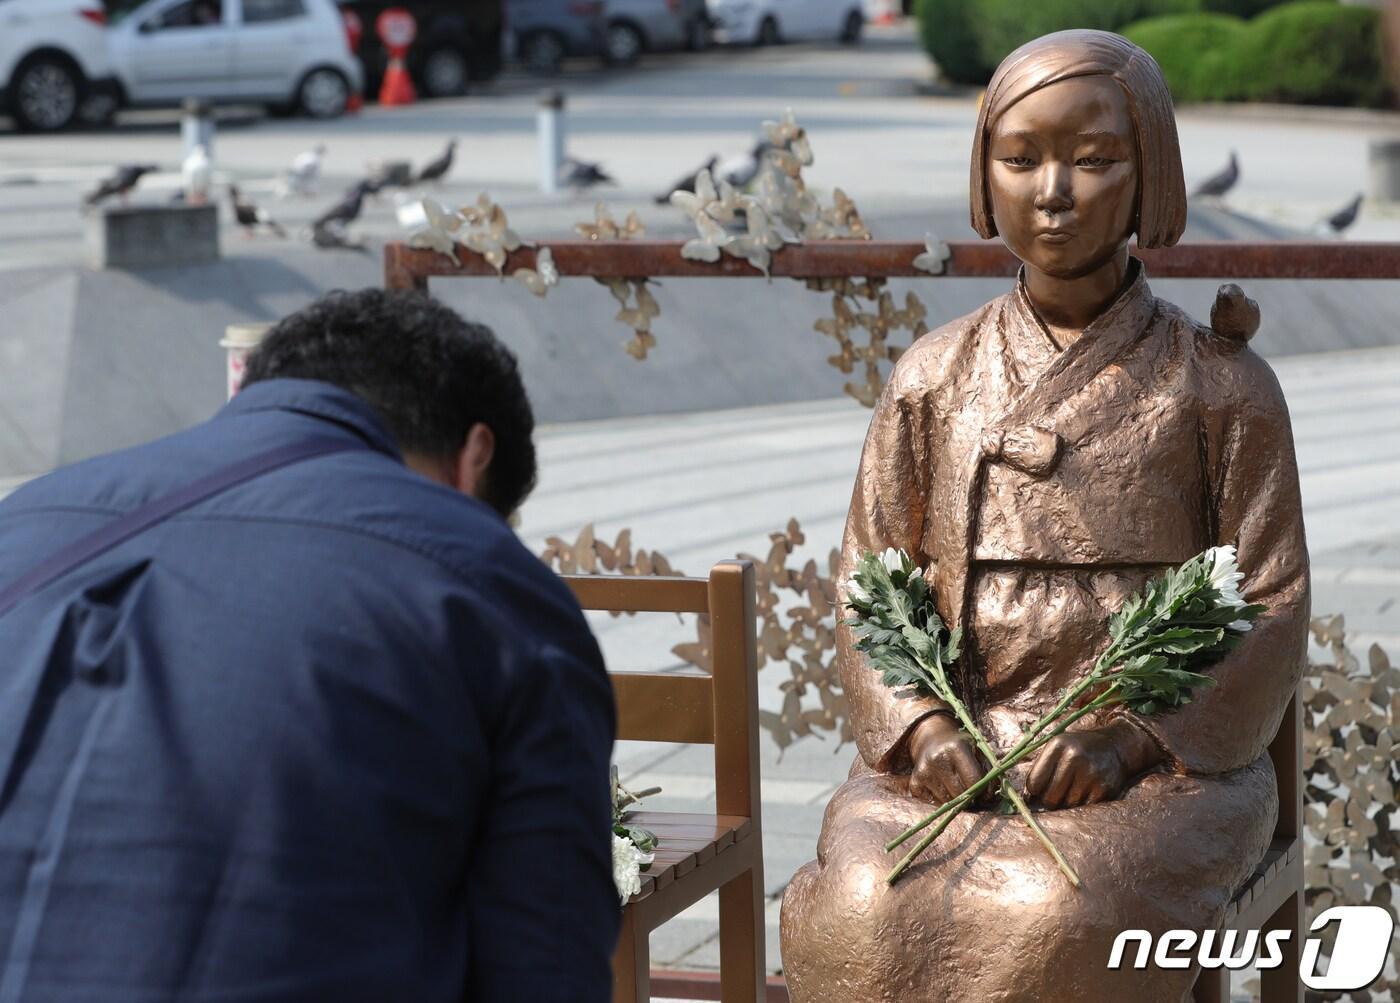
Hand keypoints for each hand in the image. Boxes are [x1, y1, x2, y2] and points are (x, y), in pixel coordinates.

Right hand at [906, 713, 985, 804]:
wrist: (932, 737)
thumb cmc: (960, 746)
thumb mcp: (976, 748)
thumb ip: (989, 768)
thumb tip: (993, 793)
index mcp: (955, 748)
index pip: (974, 779)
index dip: (984, 791)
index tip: (987, 794)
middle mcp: (937, 758)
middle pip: (960, 793)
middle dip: (970, 798)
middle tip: (974, 795)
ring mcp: (924, 771)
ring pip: (947, 801)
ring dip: (956, 801)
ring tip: (959, 791)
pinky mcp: (914, 782)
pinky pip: (932, 803)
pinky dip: (940, 801)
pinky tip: (944, 789)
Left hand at [1025, 721, 1160, 808]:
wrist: (1116, 746)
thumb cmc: (1079, 749)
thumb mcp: (1058, 748)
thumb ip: (1040, 768)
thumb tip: (1026, 798)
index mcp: (1058, 746)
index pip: (1035, 781)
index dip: (1033, 792)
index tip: (1037, 792)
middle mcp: (1074, 758)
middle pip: (1050, 797)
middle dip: (1049, 801)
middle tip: (1055, 795)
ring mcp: (1091, 773)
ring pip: (1067, 805)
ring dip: (1067, 803)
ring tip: (1072, 791)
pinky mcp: (1105, 788)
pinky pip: (1085, 808)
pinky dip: (1082, 805)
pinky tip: (1084, 793)